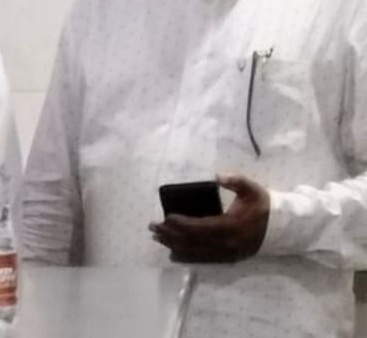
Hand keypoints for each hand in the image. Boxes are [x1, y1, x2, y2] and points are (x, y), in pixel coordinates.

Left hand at [148, 174, 269, 262]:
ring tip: (157, 237)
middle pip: (194, 241)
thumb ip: (236, 181)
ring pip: (196, 252)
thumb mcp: (252, 189)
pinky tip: (172, 252)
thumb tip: (218, 176)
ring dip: (174, 245)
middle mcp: (227, 243)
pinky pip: (203, 259)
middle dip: (171, 234)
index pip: (201, 227)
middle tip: (153, 227)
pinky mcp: (228, 258)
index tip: (166, 217)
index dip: (182, 224)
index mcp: (231, 226)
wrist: (282, 227)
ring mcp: (227, 253)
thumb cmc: (262, 205)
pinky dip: (186, 255)